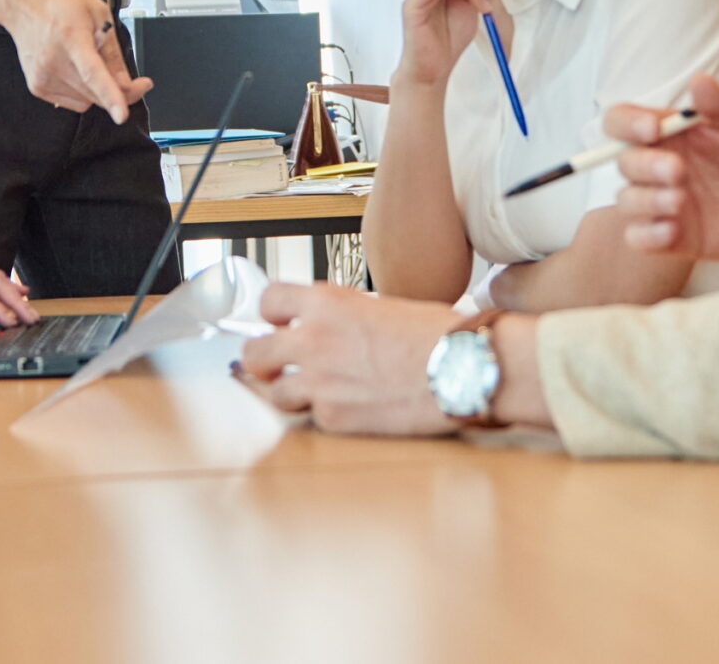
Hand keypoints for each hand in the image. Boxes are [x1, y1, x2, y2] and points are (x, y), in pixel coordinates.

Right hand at [0, 0, 149, 123]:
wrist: (25, 4)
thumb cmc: (61, 4)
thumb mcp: (99, 15)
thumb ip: (113, 53)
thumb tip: (126, 85)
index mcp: (71, 38)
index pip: (92, 74)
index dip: (111, 96)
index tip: (122, 115)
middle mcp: (53, 61)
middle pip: (95, 93)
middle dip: (119, 91)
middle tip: (131, 79)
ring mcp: (42, 77)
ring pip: (86, 101)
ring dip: (97, 89)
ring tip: (88, 60)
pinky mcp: (37, 88)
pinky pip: (73, 102)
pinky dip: (81, 91)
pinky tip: (75, 69)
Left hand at [235, 284, 467, 435]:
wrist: (464, 369)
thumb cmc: (437, 335)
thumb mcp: (380, 305)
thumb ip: (342, 316)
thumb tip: (326, 327)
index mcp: (327, 302)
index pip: (269, 301)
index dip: (273, 313)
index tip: (279, 322)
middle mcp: (315, 339)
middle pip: (254, 351)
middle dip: (263, 357)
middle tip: (278, 362)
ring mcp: (321, 382)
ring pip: (273, 391)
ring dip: (288, 389)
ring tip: (310, 389)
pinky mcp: (334, 417)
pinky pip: (310, 417)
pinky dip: (324, 413)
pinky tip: (348, 405)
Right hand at [610, 75, 718, 271]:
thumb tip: (698, 80)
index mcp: (670, 132)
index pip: (623, 121)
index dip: (627, 123)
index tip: (653, 129)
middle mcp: (659, 166)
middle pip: (623, 161)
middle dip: (645, 165)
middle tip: (679, 171)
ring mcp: (663, 201)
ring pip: (626, 200)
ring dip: (646, 200)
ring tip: (680, 202)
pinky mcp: (673, 236)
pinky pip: (638, 238)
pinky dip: (648, 235)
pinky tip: (673, 231)